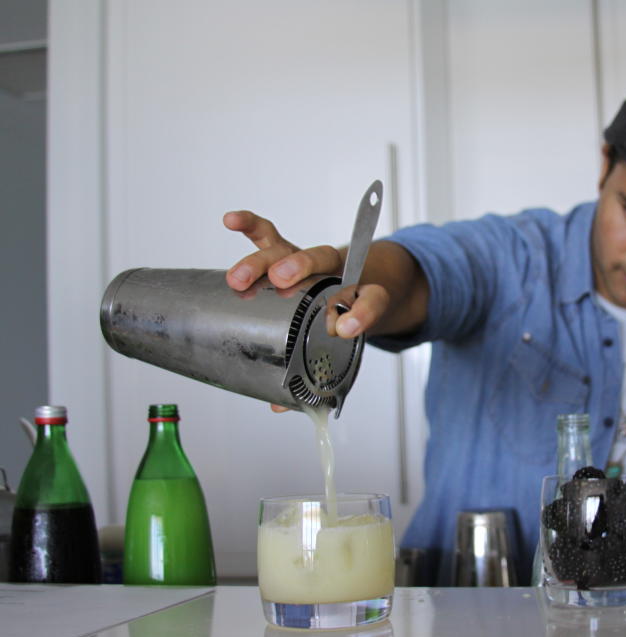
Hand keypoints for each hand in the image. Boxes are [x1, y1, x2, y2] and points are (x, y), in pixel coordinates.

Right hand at [223, 210, 391, 412]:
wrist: (366, 284)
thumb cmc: (348, 320)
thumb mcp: (347, 347)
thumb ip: (316, 374)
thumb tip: (280, 405)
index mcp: (366, 295)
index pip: (371, 298)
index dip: (361, 312)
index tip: (345, 327)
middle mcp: (341, 271)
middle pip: (324, 260)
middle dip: (302, 268)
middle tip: (282, 281)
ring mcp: (313, 260)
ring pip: (291, 250)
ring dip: (265, 261)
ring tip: (239, 279)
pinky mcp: (289, 252)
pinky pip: (270, 236)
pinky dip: (251, 227)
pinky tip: (231, 221)